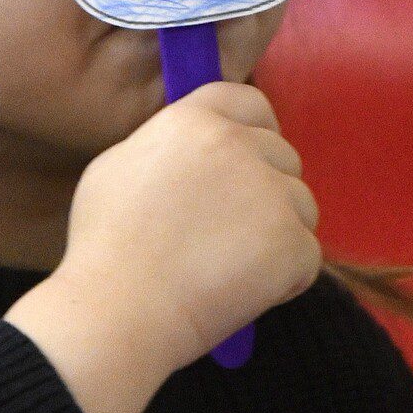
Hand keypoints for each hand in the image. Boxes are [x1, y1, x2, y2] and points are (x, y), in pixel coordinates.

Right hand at [8, 83, 320, 412]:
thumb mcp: (117, 167)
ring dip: (278, 235)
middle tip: (229, 235)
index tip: (251, 160)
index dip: (256, 130)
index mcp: (193, 120)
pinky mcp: (291, 240)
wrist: (117, 310)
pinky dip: (283, 280)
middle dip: (267, 191)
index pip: (249, 102)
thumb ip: (166, 145)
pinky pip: (306, 255)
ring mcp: (269, 191)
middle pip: (282, 157)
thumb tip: (197, 149)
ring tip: (228, 268)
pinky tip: (238, 292)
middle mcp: (237, 144)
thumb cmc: (106, 247)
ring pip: (301, 206)